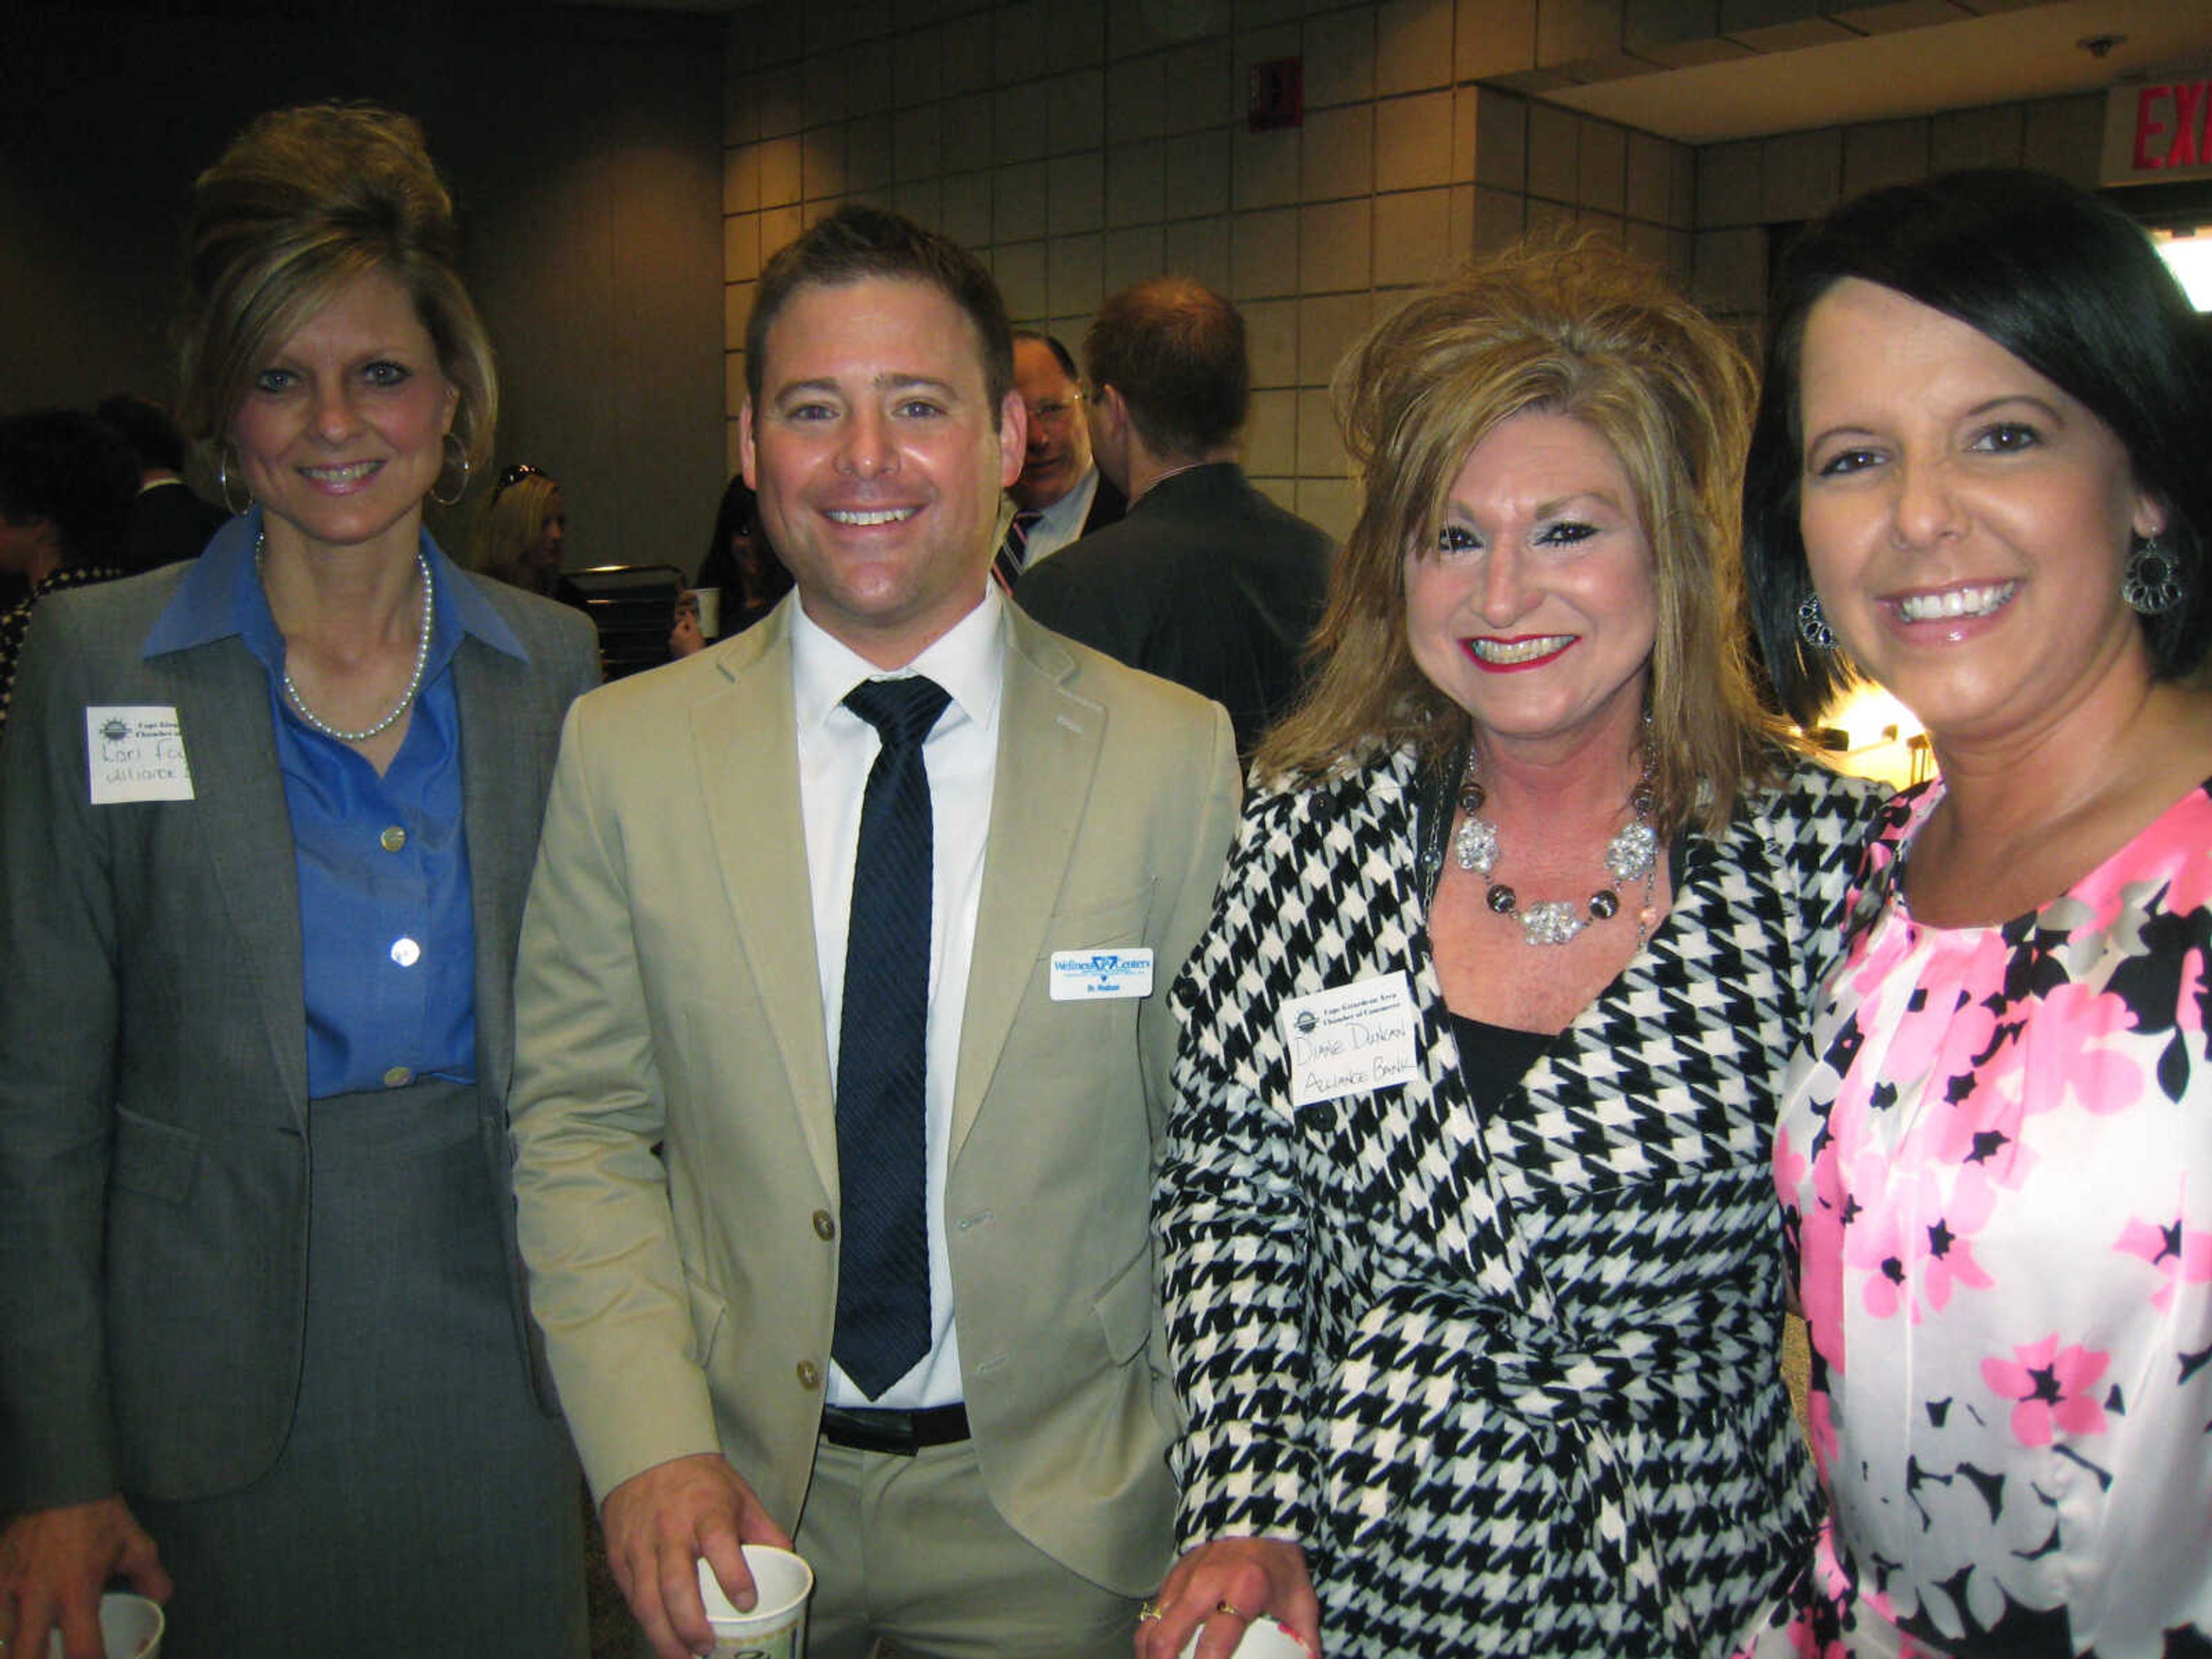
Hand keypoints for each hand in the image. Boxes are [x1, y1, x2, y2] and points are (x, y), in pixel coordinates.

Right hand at [0, 1496, 170, 1658]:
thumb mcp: (135, 1544)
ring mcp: (7, 1587)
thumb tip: (160, 1602)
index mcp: (77, 1589)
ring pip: (1, 1643)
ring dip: (17, 1650)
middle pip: (25, 1657)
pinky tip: (13, 1632)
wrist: (59, 1477)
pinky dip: (1, 1630)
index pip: (83, 1649)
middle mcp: (37, 1595)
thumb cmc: (98, 1514)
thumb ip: (150, 1578)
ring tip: (33, 1647)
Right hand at [601, 1453, 791, 1658]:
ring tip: (683, 1658)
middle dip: (690, 1623)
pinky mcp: (618, 1556)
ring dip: (664, 1636)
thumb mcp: (740, 1496)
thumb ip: (765, 1532)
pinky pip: (630, 1596)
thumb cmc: (702, 1481)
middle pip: (675, 1583)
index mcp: (706, 1510)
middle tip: (707, 1648)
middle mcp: (670, 1528)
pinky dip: (644, 1623)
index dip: (733, 1575)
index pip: (719, 1542)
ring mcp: (639, 1544)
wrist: (649, 1454)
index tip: (746, 1603)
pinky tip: (661, 1639)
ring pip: (646, 1599)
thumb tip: (791, 1566)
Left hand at [669, 597, 704, 658]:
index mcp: (676, 632)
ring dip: (687, 640)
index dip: (692, 626)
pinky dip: (686, 647)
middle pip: (682, 631)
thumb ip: (691, 620)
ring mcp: (673, 648)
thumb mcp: (695, 630)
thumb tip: (687, 612)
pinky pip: (681, 647)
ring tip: (695, 645)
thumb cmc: (695, 647)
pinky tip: (692, 650)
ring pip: (681, 639)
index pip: (683, 623)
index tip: (697, 630)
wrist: (695, 662)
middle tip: (697, 638)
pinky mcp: (676, 654)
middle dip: (689, 633)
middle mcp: (672, 639)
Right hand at [1137, 1536, 1318, 1658]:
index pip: (1215, 1641)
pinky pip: (1149, 1617)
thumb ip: (1305, 1643)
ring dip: (1150, 1658)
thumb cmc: (1280, 1569)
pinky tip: (1156, 1658)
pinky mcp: (1170, 1578)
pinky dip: (1148, 1644)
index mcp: (1244, 1589)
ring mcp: (1183, 1580)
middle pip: (1168, 1638)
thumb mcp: (1301, 1603)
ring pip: (1150, 1629)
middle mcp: (1206, 1583)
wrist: (1257, 1518)